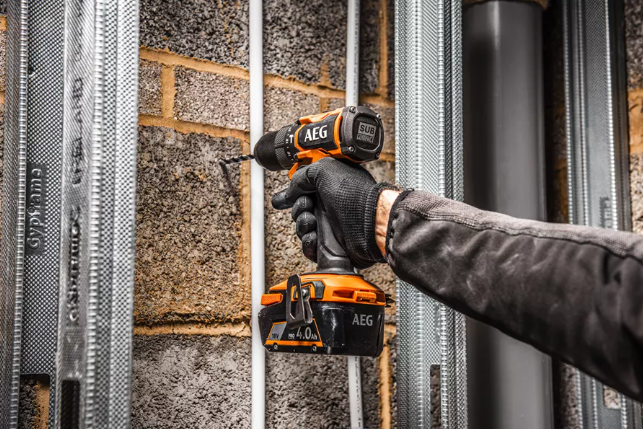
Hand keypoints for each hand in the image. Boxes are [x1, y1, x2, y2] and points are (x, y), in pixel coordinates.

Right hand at [272, 157, 396, 268]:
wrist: (371, 224)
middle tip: (307, 207)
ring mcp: (330, 226)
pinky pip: (309, 247)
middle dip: (298, 209)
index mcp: (328, 187)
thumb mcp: (325, 171)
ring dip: (302, 225)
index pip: (304, 189)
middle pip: (299, 210)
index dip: (293, 193)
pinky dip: (308, 243)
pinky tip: (314, 237)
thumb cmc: (356, 196)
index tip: (285, 198)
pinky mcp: (330, 245)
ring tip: (312, 222)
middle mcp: (329, 206)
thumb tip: (291, 190)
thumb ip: (303, 176)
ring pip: (302, 228)